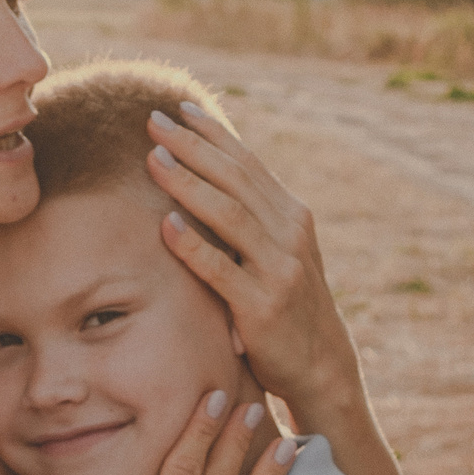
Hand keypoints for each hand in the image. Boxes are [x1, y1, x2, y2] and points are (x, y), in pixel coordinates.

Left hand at [144, 101, 353, 416]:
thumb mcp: (279, 254)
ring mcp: (278, 270)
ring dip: (188, 184)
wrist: (321, 366)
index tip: (179, 108)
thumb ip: (253, 220)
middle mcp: (290, 235)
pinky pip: (221, 270)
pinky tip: (165, 225)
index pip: (248, 164)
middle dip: (193, 146)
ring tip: (153, 159)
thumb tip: (212, 178)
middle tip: (152, 121)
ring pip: (229, 215)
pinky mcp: (262, 307)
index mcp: (292, 217)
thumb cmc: (287, 306)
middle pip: (235, 179)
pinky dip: (193, 246)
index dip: (213, 134)